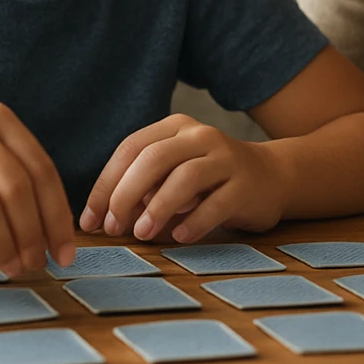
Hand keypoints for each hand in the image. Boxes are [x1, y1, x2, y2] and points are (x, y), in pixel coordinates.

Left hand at [80, 114, 285, 243]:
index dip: (106, 184)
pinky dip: (195, 221)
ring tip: (142, 234)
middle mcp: (200, 136)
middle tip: (113, 228)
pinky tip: (180, 237)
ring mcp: (226, 158)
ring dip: (158, 207)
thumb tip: (103, 217)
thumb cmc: (210, 180)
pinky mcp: (246, 185)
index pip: (131, 148)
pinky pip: (217, 202)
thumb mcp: (174, 173)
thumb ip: (143, 188)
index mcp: (175, 127)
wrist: (272, 177)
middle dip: (126, 194)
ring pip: (186, 176)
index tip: (91, 219)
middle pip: (154, 158)